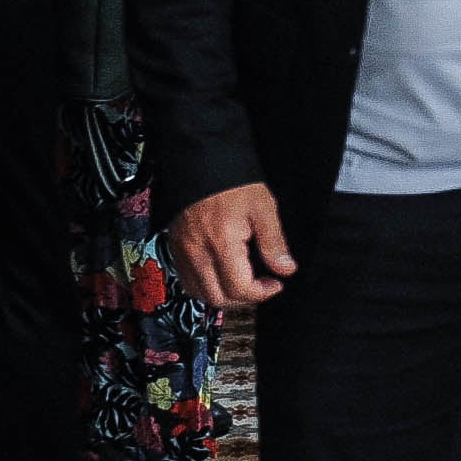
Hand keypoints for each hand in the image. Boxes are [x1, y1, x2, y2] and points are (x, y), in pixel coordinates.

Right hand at [170, 181, 297, 307]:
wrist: (200, 160)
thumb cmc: (232, 180)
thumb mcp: (263, 207)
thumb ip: (274, 243)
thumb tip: (285, 269)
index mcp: (221, 243)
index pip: (239, 289)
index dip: (262, 293)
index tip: (276, 283)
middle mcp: (197, 252)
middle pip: (218, 298)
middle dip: (244, 299)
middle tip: (261, 286)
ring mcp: (183, 252)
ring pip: (200, 294)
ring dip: (223, 296)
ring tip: (243, 282)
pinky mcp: (175, 247)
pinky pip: (187, 280)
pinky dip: (205, 286)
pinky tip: (221, 274)